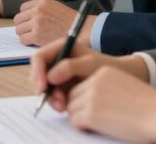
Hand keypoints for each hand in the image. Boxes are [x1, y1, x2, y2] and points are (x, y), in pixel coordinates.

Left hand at [13, 0, 92, 46]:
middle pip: (18, 19)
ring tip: (34, 37)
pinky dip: (27, 42)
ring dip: (24, 34)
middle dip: (23, 26)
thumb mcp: (55, 6)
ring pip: (19, 30)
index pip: (23, 8)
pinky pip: (22, 39)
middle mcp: (38, 10)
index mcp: (42, 1)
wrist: (82, 30)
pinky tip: (35, 43)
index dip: (26, 17)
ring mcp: (36, 22)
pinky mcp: (37, 35)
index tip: (31, 23)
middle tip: (31, 32)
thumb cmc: (70, 21)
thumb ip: (41, 9)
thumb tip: (26, 17)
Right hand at [28, 37, 147, 110]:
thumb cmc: (106, 67)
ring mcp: (58, 74)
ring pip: (44, 87)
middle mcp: (57, 60)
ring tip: (62, 106)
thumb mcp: (90, 64)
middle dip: (43, 88)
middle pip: (38, 73)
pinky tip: (64, 106)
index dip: (37, 72)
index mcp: (61, 48)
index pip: (39, 57)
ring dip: (50, 98)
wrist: (119, 78)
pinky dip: (55, 102)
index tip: (43, 87)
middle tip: (54, 101)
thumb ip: (70, 67)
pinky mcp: (62, 87)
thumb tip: (51, 76)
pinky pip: (52, 95)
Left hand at [66, 67, 155, 143]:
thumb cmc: (148, 106)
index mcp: (104, 72)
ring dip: (80, 118)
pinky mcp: (91, 114)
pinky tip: (96, 129)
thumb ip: (107, 88)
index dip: (85, 99)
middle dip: (79, 108)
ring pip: (71, 108)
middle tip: (91, 119)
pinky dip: (82, 127)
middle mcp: (95, 81)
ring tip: (97, 125)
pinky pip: (75, 121)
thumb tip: (90, 101)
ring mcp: (92, 97)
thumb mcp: (125, 86)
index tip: (93, 108)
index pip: (82, 84)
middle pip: (73, 95)